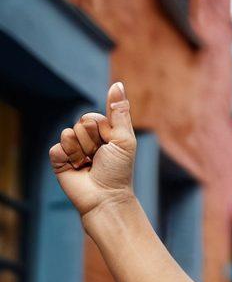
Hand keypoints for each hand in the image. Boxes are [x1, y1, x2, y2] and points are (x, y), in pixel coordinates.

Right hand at [48, 82, 138, 218]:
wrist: (105, 196)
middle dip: (92, 140)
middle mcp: (86, 139)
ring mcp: (71, 149)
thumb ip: (119, 112)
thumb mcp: (124, 139)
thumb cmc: (118, 170)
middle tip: (100, 157)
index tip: (110, 144)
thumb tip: (118, 84)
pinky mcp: (58, 160)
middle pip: (81, 123)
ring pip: (68, 134)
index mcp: (102, 132)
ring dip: (81, 151)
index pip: (93, 117)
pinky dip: (68, 158)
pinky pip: (57, 148)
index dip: (102, 130)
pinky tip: (77, 169)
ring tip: (88, 164)